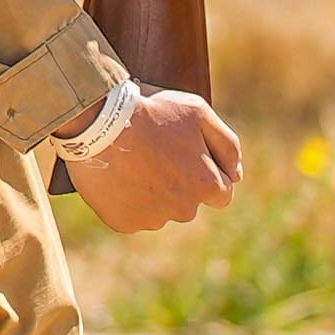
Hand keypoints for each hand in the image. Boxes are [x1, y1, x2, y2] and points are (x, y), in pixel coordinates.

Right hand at [62, 85, 241, 232]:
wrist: (97, 119)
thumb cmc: (151, 111)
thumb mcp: (199, 112)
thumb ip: (228, 146)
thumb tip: (237, 175)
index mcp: (206, 185)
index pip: (220, 192)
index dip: (204, 170)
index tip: (183, 154)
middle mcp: (183, 210)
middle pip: (188, 202)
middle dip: (177, 182)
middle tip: (153, 153)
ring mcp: (151, 219)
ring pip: (159, 210)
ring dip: (150, 192)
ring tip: (131, 161)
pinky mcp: (122, 222)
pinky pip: (131, 215)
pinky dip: (126, 200)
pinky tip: (117, 176)